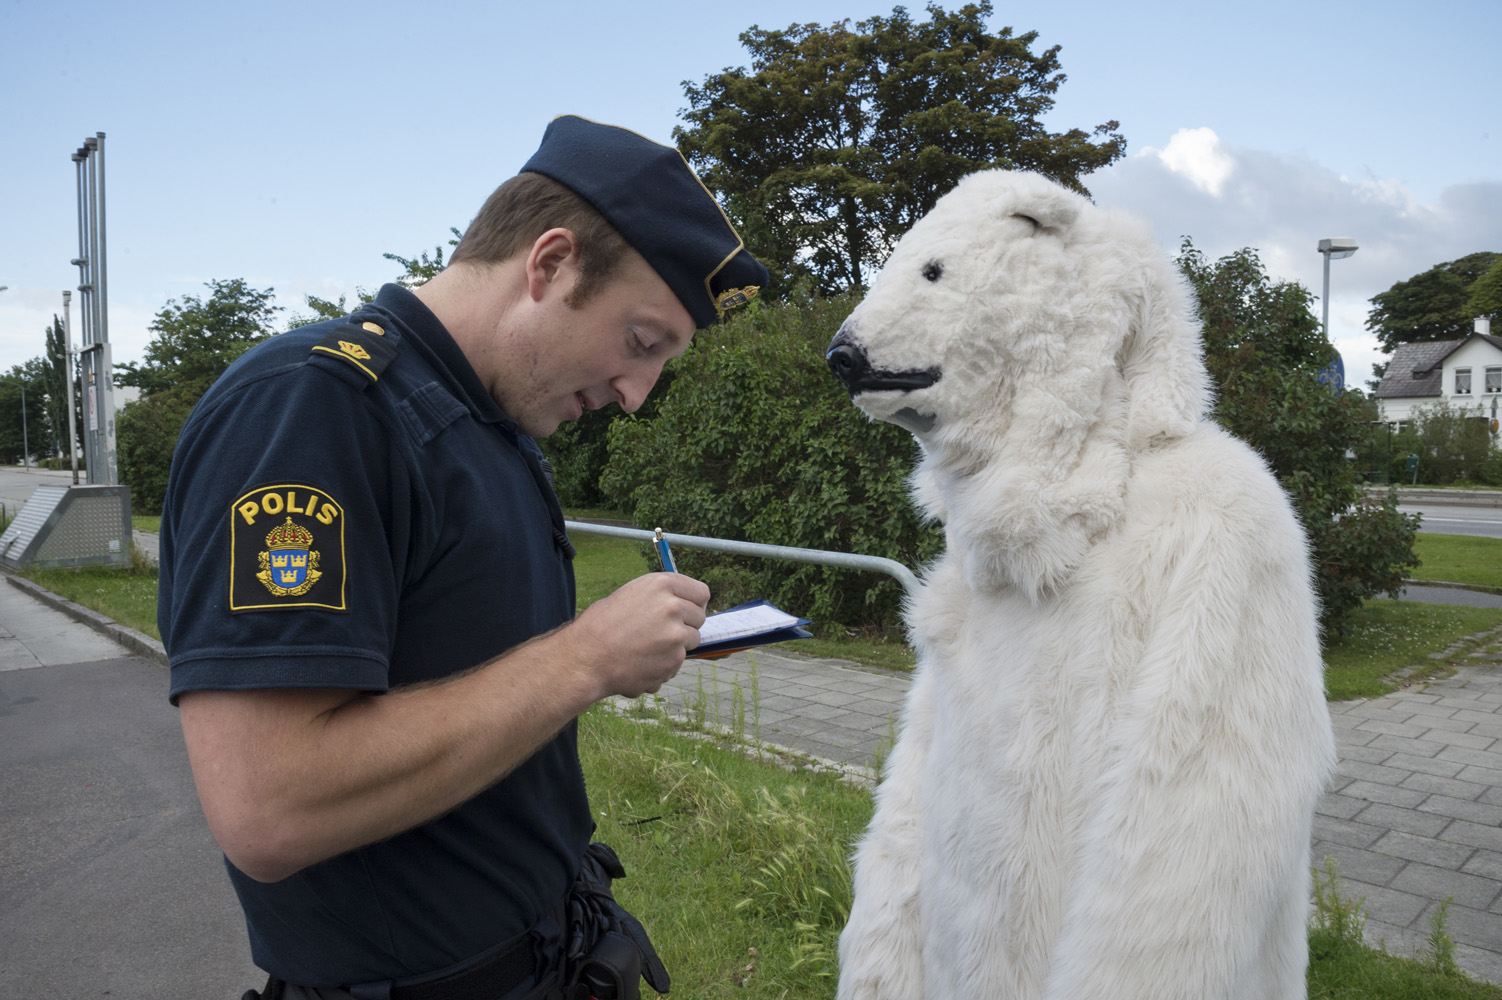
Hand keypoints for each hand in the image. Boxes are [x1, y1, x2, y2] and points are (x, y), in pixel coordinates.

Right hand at [568, 572, 709, 698]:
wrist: (586, 658)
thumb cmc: (601, 626)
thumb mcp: (630, 596)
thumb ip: (660, 598)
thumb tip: (684, 604)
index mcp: (661, 584)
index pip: (701, 592)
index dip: (694, 603)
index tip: (688, 611)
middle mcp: (672, 606)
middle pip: (699, 617)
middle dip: (685, 625)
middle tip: (660, 633)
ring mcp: (676, 634)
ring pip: (692, 641)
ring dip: (676, 646)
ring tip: (646, 648)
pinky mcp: (675, 659)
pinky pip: (678, 662)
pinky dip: (664, 665)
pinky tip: (641, 662)